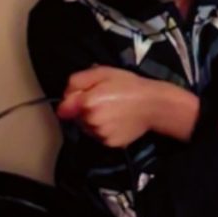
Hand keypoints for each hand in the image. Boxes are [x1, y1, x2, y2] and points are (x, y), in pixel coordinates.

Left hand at [57, 68, 196, 148]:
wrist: (154, 104)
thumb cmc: (128, 85)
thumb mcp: (102, 72)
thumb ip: (77, 81)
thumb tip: (65, 94)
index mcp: (86, 103)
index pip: (63, 109)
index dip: (71, 102)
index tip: (81, 97)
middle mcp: (90, 121)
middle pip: (75, 118)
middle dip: (83, 110)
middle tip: (102, 101)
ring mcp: (100, 135)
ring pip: (87, 128)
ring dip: (93, 121)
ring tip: (111, 111)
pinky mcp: (110, 144)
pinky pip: (99, 137)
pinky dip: (104, 130)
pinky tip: (116, 121)